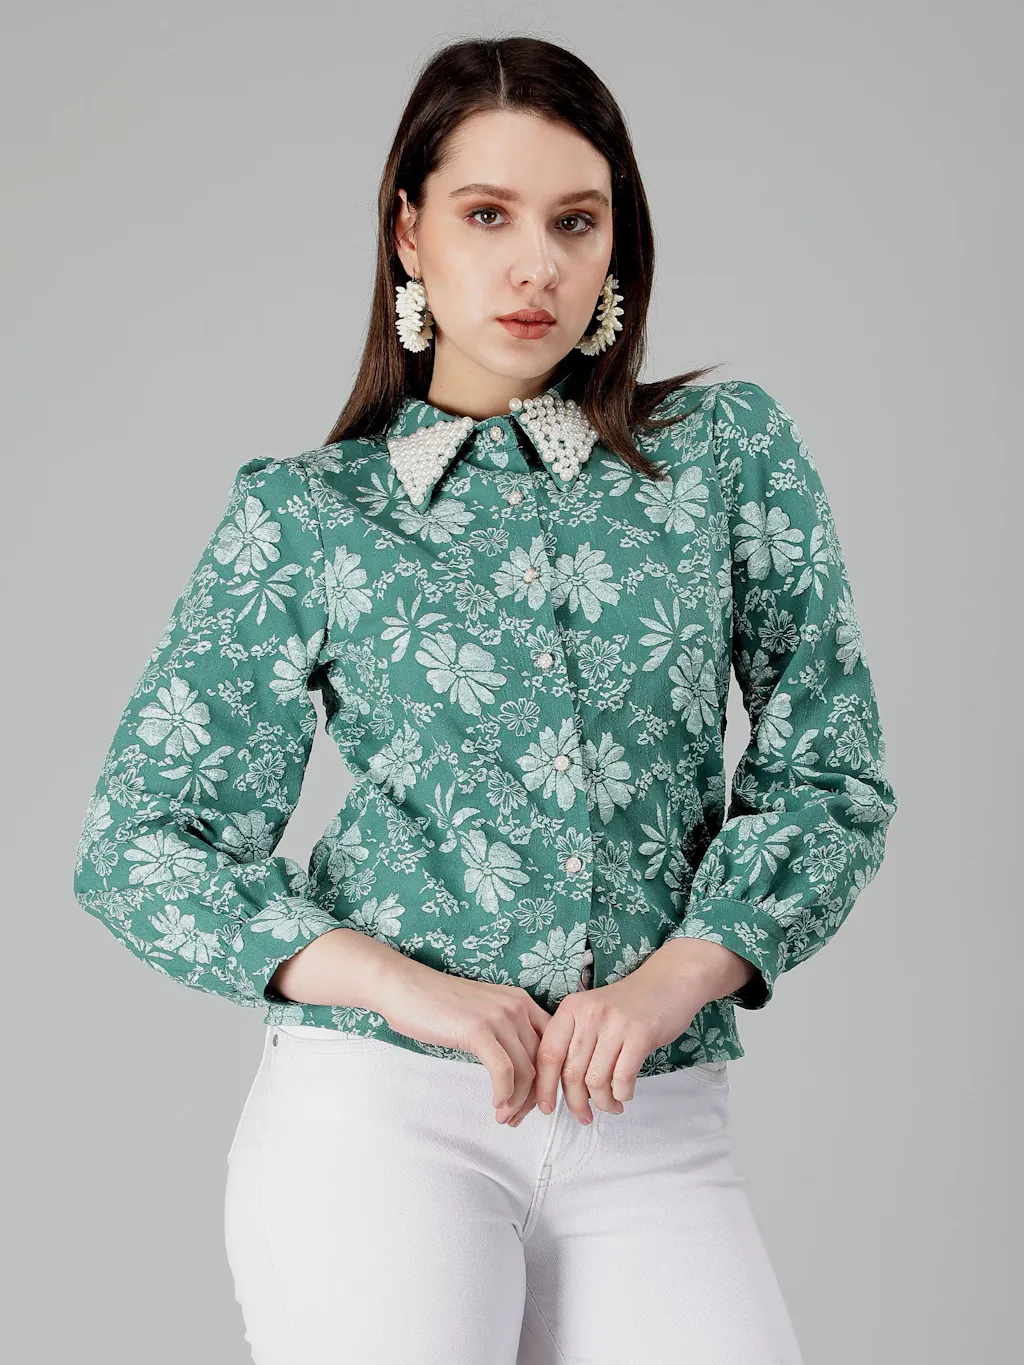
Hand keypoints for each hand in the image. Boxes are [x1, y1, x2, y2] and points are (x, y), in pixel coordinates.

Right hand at [374, 959, 552, 1125]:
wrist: (406, 988)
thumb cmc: (439, 1005)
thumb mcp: (484, 1014)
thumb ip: (506, 1034)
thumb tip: (522, 1073)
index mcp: (522, 1002)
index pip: (553, 1046)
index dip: (549, 1078)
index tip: (537, 1102)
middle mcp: (517, 1006)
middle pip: (543, 1062)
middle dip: (534, 1097)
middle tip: (517, 1118)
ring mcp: (499, 1017)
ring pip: (527, 1071)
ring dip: (518, 1102)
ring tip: (505, 1117)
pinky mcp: (478, 1030)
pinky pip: (504, 1071)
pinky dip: (504, 1094)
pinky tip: (496, 1105)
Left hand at [517, 938, 754, 1124]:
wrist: (668, 981)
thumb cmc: (627, 1005)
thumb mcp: (591, 1013)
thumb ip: (573, 1041)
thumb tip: (556, 1086)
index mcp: (571, 1008)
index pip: (547, 1054)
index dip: (544, 1086)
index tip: (546, 1108)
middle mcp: (589, 1013)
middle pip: (571, 1072)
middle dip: (575, 1103)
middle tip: (583, 1116)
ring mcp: (615, 1024)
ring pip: (596, 1080)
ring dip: (602, 1103)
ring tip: (611, 1106)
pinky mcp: (640, 1034)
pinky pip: (623, 1078)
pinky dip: (622, 1094)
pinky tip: (625, 1095)